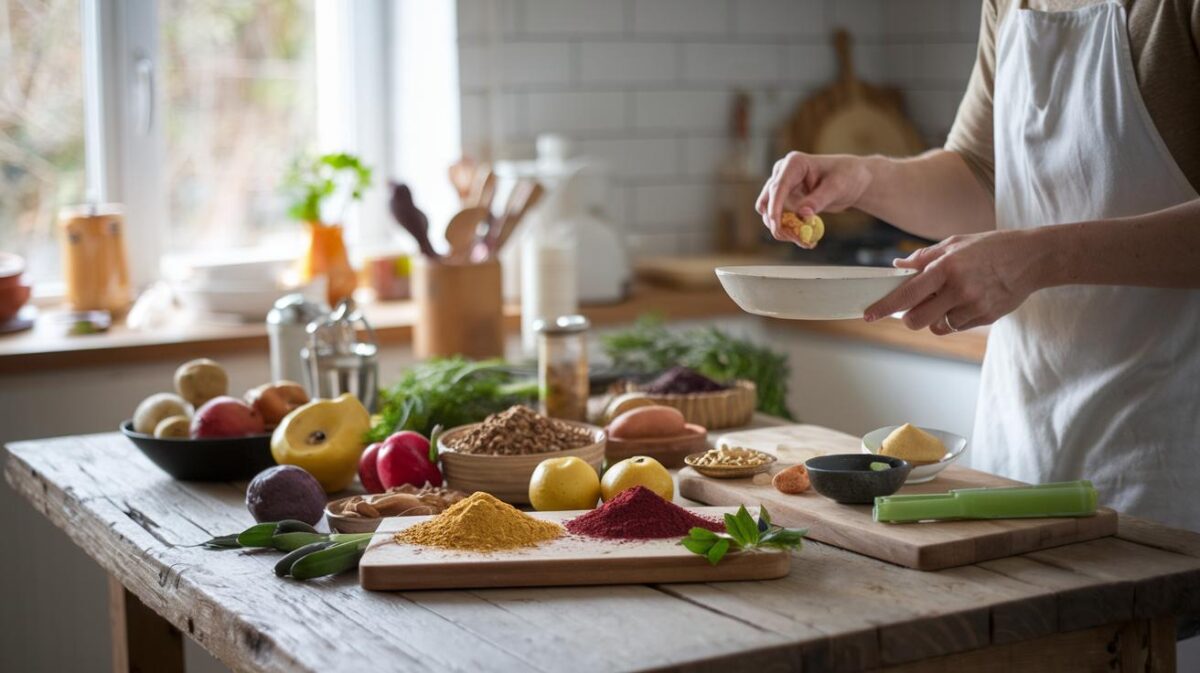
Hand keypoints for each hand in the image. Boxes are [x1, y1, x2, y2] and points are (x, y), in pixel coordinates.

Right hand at [755, 152, 870, 244]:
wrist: (852, 181)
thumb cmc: (846, 176)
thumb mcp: (836, 187)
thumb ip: (819, 200)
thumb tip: (802, 214)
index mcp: (794, 163)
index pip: (778, 186)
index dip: (775, 206)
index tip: (776, 224)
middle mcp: (782, 174)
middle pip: (769, 202)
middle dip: (779, 223)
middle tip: (797, 239)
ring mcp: (782, 189)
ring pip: (770, 214)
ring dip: (784, 231)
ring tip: (805, 242)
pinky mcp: (785, 202)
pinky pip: (780, 220)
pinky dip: (790, 231)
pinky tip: (805, 240)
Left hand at [864, 230, 1048, 333]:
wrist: (1033, 258)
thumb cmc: (991, 247)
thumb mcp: (956, 243)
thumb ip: (924, 257)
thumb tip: (897, 267)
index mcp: (946, 267)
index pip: (907, 293)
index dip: (884, 306)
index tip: (868, 315)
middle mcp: (958, 288)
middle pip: (917, 320)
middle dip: (909, 317)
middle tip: (913, 307)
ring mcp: (973, 306)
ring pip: (937, 326)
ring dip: (935, 317)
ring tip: (950, 297)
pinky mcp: (986, 318)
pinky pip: (956, 327)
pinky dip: (954, 319)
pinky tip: (966, 301)